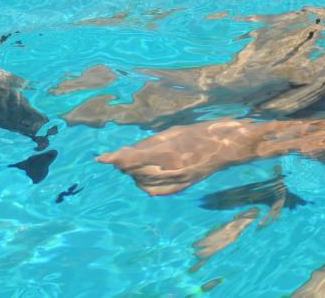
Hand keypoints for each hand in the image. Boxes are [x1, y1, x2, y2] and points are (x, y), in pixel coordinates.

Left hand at [98, 118, 266, 195]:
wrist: (225, 147)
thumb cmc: (198, 133)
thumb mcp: (171, 132)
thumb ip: (148, 144)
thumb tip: (127, 151)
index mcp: (166, 152)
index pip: (132, 158)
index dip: (114, 158)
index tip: (100, 159)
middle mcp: (169, 170)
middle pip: (134, 172)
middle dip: (125, 163)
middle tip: (121, 154)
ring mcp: (176, 181)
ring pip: (142, 183)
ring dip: (134, 173)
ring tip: (138, 162)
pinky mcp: (181, 187)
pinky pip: (156, 192)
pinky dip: (146, 185)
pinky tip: (146, 176)